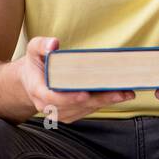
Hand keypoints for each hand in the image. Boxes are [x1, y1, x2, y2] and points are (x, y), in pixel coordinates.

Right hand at [16, 36, 135, 123]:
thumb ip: (42, 45)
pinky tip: (119, 95)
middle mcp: (48, 106)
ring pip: (85, 109)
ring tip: (126, 93)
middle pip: (76, 106)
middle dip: (99, 100)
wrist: (32, 80)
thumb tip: (53, 44)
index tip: (84, 94)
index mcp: (38, 90)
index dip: (69, 98)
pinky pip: (88, 110)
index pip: (53, 98)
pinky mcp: (70, 113)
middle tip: (120, 93)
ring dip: (106, 102)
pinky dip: (103, 103)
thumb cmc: (36, 63)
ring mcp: (60, 112)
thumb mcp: (33, 49)